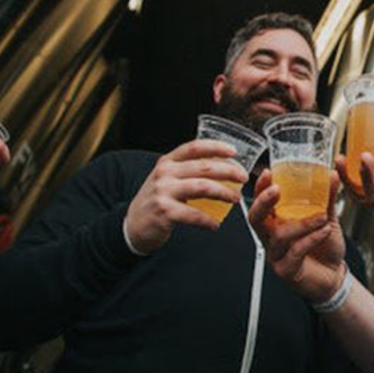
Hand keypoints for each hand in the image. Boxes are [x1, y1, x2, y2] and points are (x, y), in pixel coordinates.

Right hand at [124, 139, 246, 254]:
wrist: (131, 225)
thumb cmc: (155, 201)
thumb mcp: (166, 179)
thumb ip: (186, 171)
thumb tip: (221, 167)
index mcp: (167, 162)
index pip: (194, 147)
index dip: (216, 147)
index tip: (234, 151)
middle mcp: (165, 173)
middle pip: (204, 167)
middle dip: (229, 171)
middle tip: (243, 178)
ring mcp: (164, 192)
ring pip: (203, 187)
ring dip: (224, 193)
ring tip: (235, 199)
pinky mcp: (165, 211)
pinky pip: (194, 214)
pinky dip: (208, 220)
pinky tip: (215, 224)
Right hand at [249, 169, 347, 302]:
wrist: (335, 275)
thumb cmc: (325, 248)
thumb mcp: (327, 218)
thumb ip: (327, 198)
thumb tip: (331, 175)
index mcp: (276, 223)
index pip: (261, 204)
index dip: (260, 188)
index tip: (268, 173)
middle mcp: (271, 238)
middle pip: (256, 219)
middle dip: (263, 202)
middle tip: (276, 190)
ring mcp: (276, 256)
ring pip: (279, 235)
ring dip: (302, 223)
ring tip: (322, 217)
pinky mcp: (285, 271)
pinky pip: (295, 251)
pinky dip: (311, 238)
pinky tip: (324, 232)